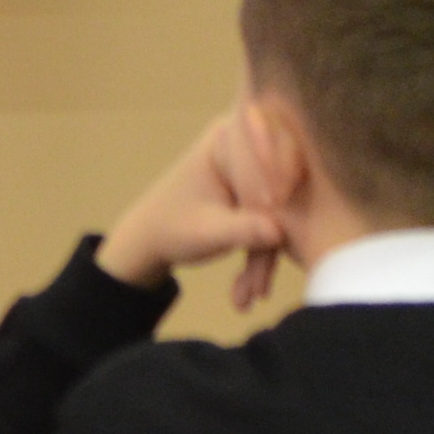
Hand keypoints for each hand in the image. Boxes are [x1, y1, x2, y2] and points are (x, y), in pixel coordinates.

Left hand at [95, 103, 288, 310]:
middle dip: (272, 241)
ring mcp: (258, 173)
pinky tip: (252, 292)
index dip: (276, 199)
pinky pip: (277, 225)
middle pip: (281, 192)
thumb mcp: (206, 231)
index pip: (266, 163)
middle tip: (260, 284)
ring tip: (250, 295)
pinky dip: (265, 257)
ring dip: (267, 258)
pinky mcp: (263, 197)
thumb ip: (242, 229)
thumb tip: (279, 233)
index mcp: (228, 138)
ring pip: (282, 215)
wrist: (151, 239)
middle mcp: (249, 147)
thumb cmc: (171, 227)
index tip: (278, 233)